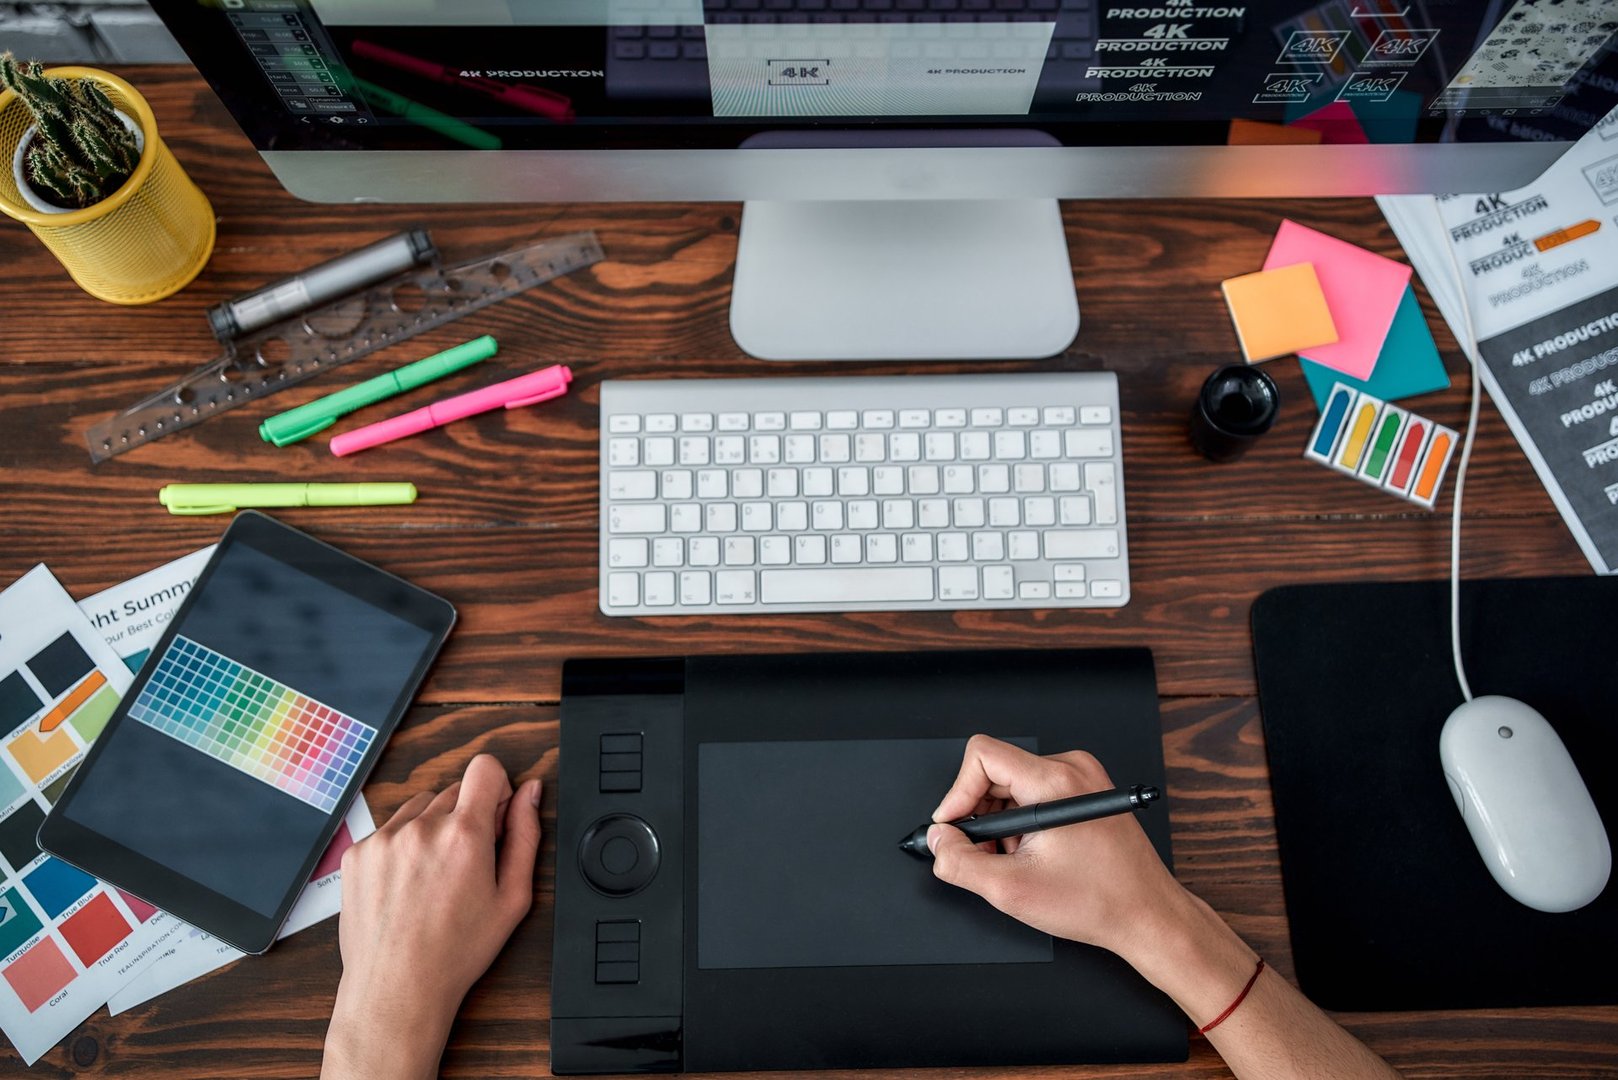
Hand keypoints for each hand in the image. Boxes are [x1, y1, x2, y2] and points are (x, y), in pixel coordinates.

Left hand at [321, 754, 542, 1079]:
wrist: (397, 988)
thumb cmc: (456, 952)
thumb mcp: (512, 899)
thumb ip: (526, 836)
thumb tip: (530, 794)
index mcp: (465, 835)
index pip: (485, 768)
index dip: (496, 787)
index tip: (493, 815)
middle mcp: (421, 828)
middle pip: (454, 791)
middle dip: (465, 818)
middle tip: (465, 864)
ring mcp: (384, 839)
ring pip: (420, 808)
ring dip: (431, 828)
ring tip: (433, 877)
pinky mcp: (358, 853)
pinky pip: (389, 829)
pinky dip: (401, 847)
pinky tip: (407, 885)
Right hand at [927, 734, 1181, 964]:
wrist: (1147, 916)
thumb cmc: (1099, 901)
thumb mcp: (1011, 889)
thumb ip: (960, 862)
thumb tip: (938, 841)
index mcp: (1055, 782)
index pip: (983, 756)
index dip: (958, 792)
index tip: (954, 825)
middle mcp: (1072, 770)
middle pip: (996, 771)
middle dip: (981, 815)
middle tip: (986, 852)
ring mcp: (1083, 779)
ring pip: (1014, 785)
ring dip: (1002, 823)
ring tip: (1017, 859)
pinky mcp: (1087, 792)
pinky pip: (1035, 794)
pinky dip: (1023, 824)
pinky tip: (1034, 855)